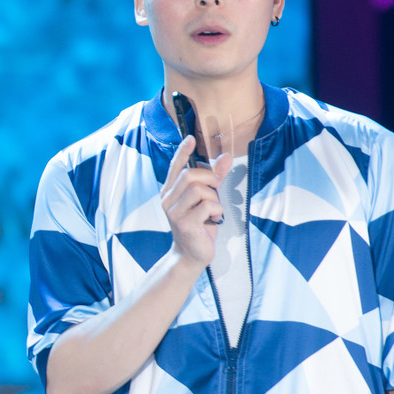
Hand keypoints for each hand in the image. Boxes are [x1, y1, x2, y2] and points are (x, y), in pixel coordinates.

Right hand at [160, 135, 231, 268]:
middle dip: (209, 180)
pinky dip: (216, 211)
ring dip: (214, 199)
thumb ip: (215, 178)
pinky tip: (212, 220)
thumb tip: (226, 157)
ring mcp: (174, 212)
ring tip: (213, 211)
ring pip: (199, 190)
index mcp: (169, 191)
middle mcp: (167, 200)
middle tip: (215, 192)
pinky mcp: (184, 224)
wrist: (191, 255)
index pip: (175, 167)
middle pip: (190, 175)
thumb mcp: (207, 199)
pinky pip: (207, 206)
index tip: (190, 138)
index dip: (183, 152)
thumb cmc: (199, 225)